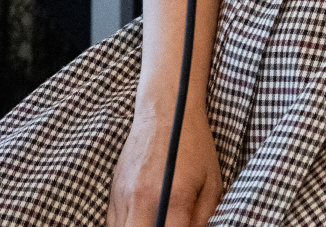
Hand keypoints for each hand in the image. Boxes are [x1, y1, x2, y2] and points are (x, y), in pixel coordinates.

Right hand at [108, 100, 220, 226]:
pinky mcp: (113, 192)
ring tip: (154, 221)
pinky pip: (113, 223)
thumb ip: (203, 217)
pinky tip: (141, 221)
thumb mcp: (212, 181)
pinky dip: (127, 226)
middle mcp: (144, 198)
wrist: (165, 111)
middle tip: (168, 226)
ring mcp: (124, 196)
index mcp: (175, 197)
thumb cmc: (194, 145)